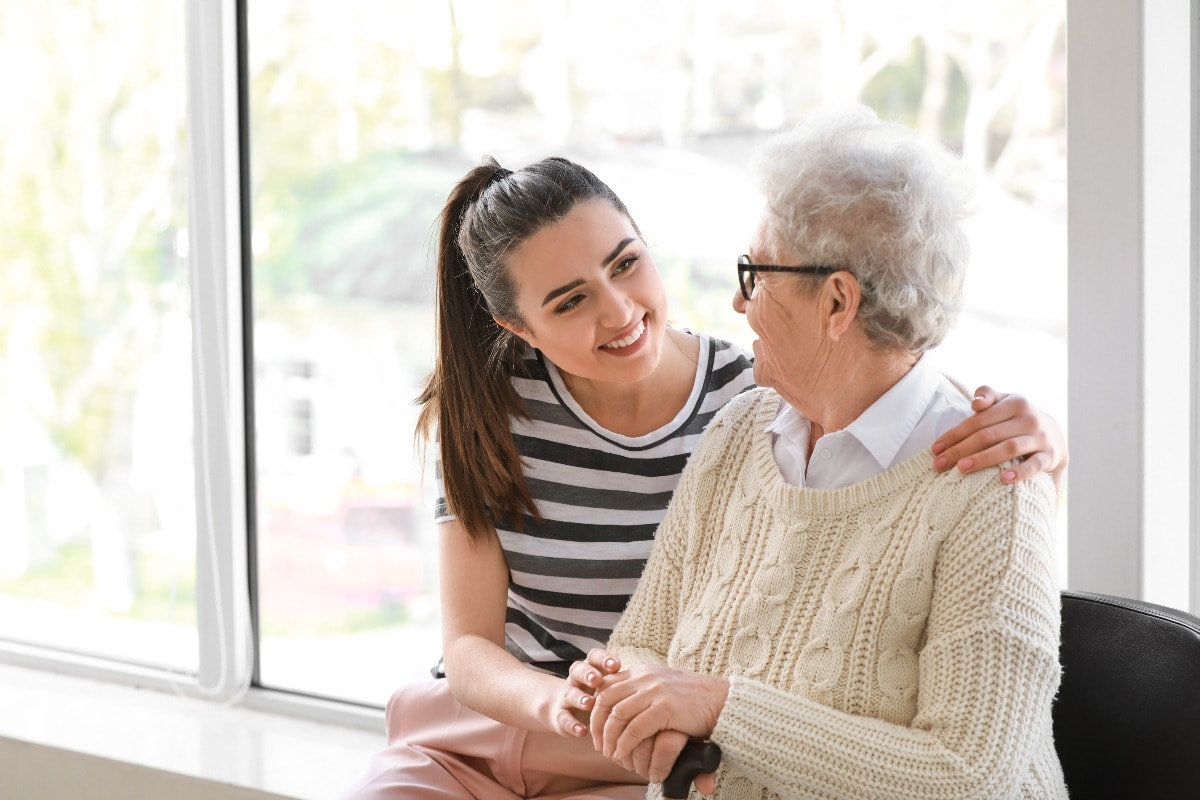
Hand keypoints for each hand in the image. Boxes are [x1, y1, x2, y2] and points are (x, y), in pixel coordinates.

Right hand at [558, 649, 624, 737]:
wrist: (568, 713)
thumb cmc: (602, 700)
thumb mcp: (613, 689)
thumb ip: (627, 685)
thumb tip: (657, 683)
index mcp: (591, 669)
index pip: (594, 656)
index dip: (603, 659)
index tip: (617, 665)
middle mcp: (577, 680)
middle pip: (578, 670)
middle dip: (587, 674)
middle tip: (597, 679)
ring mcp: (567, 697)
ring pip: (569, 692)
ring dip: (579, 697)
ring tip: (590, 704)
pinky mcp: (560, 715)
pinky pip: (562, 717)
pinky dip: (572, 724)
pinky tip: (582, 731)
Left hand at [590, 664, 728, 775]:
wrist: (726, 702)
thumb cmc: (697, 701)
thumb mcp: (666, 691)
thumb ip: (646, 697)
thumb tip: (624, 716)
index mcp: (645, 672)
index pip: (607, 685)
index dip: (597, 709)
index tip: (598, 730)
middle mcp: (647, 677)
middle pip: (606, 698)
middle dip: (598, 724)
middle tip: (601, 746)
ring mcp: (656, 691)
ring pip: (617, 714)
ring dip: (610, 738)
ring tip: (612, 755)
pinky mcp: (666, 707)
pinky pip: (635, 728)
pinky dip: (625, 744)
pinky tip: (624, 754)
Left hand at [932, 386, 1067, 489]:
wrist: (1054, 434)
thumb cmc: (1017, 418)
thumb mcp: (1005, 401)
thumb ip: (987, 395)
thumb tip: (975, 403)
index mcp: (1014, 403)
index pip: (978, 420)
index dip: (954, 434)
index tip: (935, 449)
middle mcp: (1029, 418)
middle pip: (988, 435)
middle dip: (961, 450)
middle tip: (940, 464)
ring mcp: (1040, 438)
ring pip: (1008, 448)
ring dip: (983, 459)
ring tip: (961, 469)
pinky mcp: (1050, 456)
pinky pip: (1034, 465)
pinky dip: (1020, 472)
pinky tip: (1003, 479)